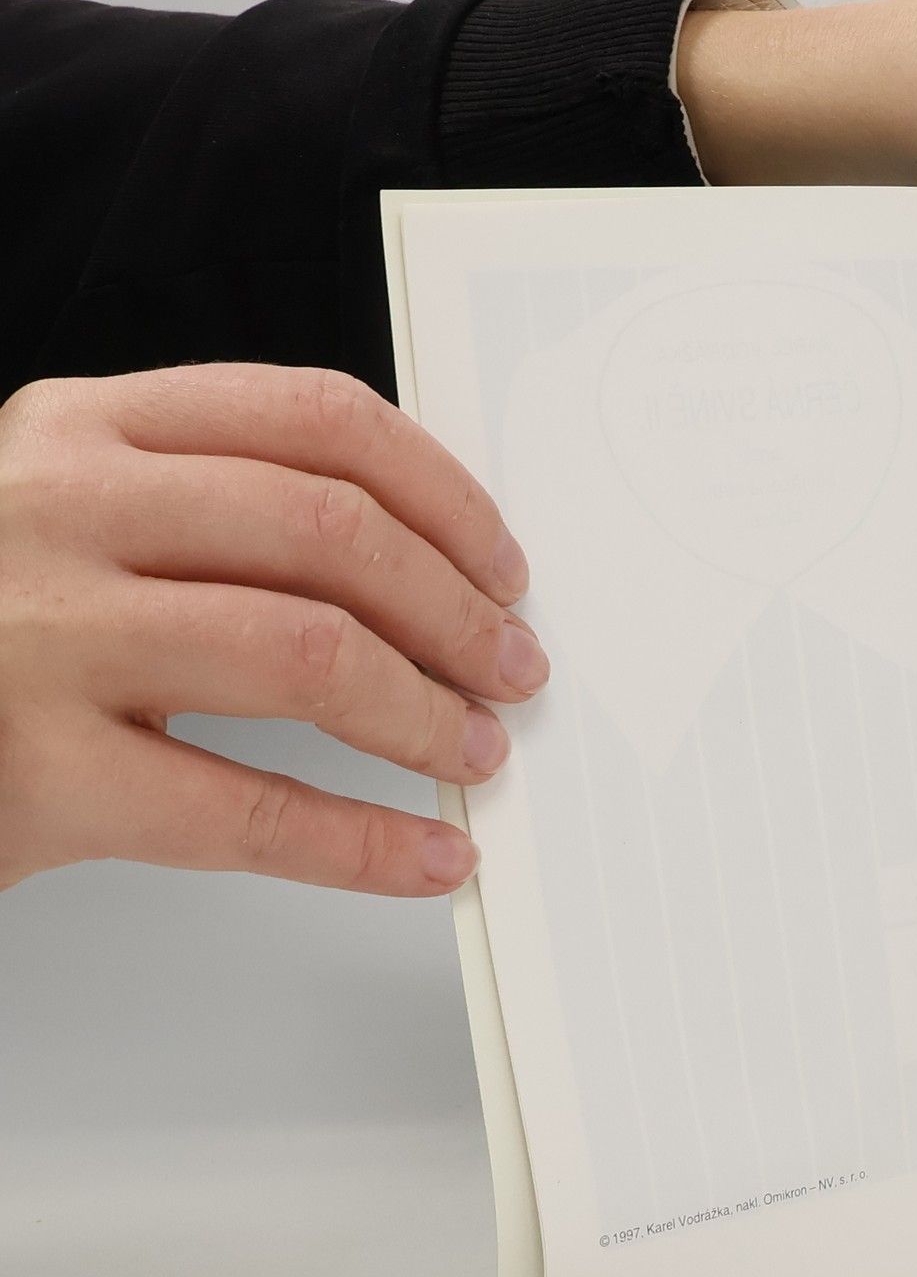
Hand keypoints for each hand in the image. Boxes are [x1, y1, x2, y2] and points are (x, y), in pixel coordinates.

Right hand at [0, 365, 546, 895]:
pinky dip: (368, 844)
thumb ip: (208, 503)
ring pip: (312, 658)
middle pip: (335, 535)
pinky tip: (429, 856)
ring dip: (429, 715)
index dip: (444, 495)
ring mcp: (43, 638)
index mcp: (82, 424)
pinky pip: (253, 811)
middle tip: (510, 668)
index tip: (502, 563)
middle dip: (459, 612)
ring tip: (475, 751)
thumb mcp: (66, 508)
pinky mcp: (40, 774)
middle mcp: (61, 507)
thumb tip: (421, 565)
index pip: (317, 420)